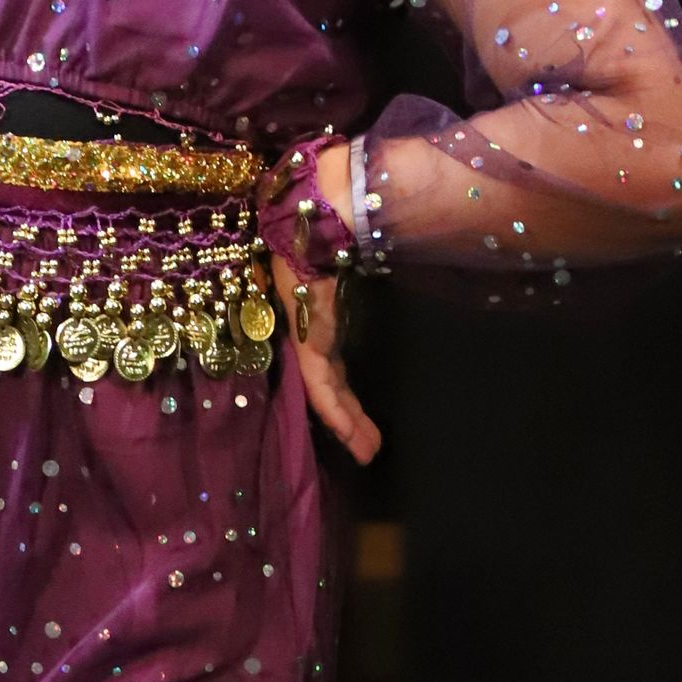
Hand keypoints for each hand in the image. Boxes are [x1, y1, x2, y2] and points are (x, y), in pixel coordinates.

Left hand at [271, 252, 381, 460]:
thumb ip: (352, 298)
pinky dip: (333, 410)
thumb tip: (373, 300)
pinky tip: (347, 433)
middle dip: (351, 422)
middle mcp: (314, 341)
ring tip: (367, 453)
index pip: (334, 375)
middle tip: (369, 452)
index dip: (347, 404)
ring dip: (348, 426)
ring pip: (328, 395)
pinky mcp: (307, 344)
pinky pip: (320, 385)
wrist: (319, 228)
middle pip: (334, 390)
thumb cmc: (332, 244)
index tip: (365, 429)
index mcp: (320, 329)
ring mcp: (310, 344)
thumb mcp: (344, 277)